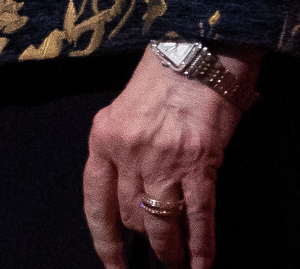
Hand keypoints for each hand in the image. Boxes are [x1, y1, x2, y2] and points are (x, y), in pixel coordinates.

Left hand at [84, 46, 259, 267]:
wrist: (198, 51)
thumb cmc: (164, 77)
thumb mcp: (127, 110)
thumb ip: (124, 149)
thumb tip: (134, 193)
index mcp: (103, 137)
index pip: (95, 200)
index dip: (104, 238)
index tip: (110, 263)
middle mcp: (128, 152)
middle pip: (131, 215)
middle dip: (144, 237)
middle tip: (159, 251)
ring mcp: (164, 160)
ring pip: (161, 223)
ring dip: (170, 249)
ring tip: (177, 263)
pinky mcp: (200, 164)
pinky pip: (199, 218)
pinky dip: (202, 246)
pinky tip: (203, 264)